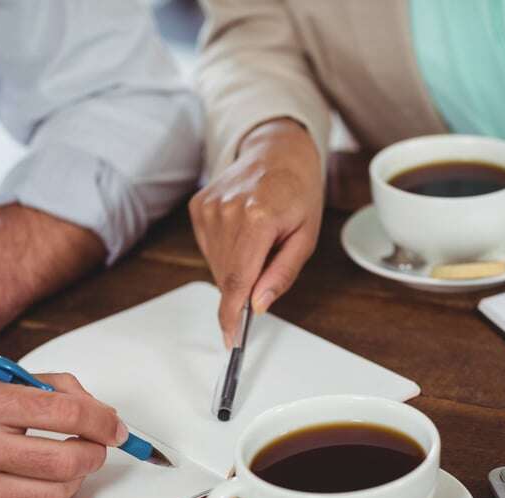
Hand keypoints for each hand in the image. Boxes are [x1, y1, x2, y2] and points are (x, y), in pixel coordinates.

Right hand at [0, 373, 123, 497]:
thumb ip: (48, 388)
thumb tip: (99, 413)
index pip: (64, 413)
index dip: (102, 421)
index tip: (116, 427)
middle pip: (64, 461)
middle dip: (94, 454)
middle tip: (95, 447)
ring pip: (53, 496)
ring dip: (76, 482)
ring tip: (69, 468)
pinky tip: (52, 492)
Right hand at [189, 118, 323, 346]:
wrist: (277, 151)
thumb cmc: (297, 191)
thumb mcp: (306, 236)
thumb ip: (282, 273)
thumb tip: (258, 304)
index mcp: (257, 219)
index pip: (237, 282)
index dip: (231, 316)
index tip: (230, 339)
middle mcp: (226, 212)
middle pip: (227, 277)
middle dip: (245, 285)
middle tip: (268, 260)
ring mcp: (208, 208)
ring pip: (216, 264)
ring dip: (237, 266)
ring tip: (258, 239)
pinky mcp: (198, 207)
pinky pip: (209, 247)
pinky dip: (226, 249)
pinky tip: (243, 229)